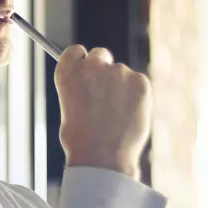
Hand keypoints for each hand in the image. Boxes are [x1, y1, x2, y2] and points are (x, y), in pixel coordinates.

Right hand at [54, 45, 151, 179]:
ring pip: (121, 72)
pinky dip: (135, 95)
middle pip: (100, 54)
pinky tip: (128, 115)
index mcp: (67, 72)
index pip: (76, 51)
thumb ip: (81, 89)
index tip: (85, 71)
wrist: (102, 157)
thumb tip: (94, 85)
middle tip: (104, 93)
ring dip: (120, 86)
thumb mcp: (70, 108)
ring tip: (115, 115)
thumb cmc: (81, 139)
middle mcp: (92, 66)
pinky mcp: (140, 81)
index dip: (81, 61)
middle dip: (102, 68)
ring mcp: (118, 71)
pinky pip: (138, 82)